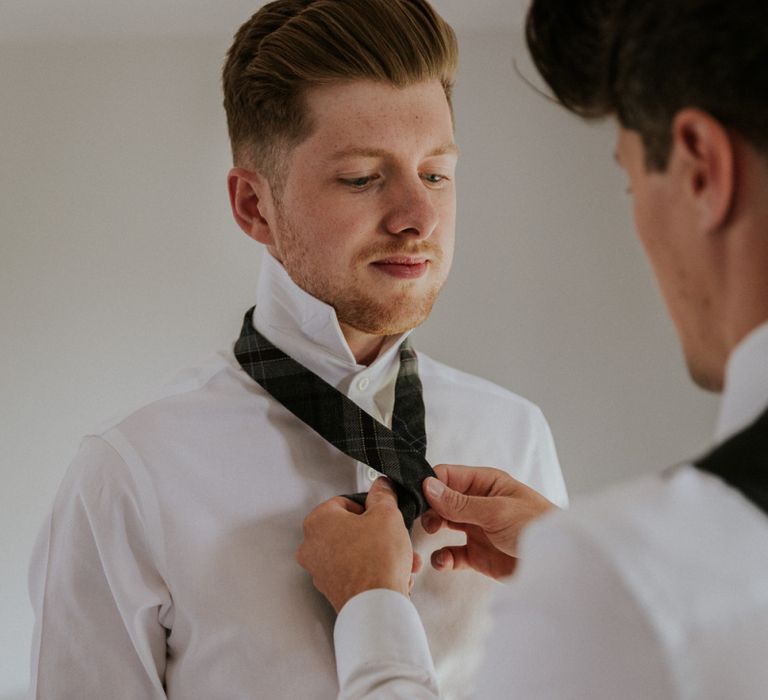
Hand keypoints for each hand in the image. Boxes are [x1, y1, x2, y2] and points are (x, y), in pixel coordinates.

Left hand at [296, 478, 415, 612]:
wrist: (377, 606)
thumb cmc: (376, 562)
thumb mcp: (387, 514)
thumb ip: (383, 495)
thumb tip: (381, 488)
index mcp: (318, 521)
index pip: (344, 502)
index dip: (369, 507)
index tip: (381, 512)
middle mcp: (312, 547)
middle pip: (350, 529)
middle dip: (377, 533)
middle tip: (392, 535)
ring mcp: (320, 571)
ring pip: (355, 552)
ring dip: (380, 553)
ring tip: (401, 558)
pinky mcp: (332, 590)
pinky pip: (355, 573)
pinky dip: (374, 571)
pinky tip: (393, 574)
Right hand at [421, 465, 556, 579]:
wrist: (559, 565)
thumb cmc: (536, 527)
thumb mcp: (496, 511)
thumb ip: (460, 502)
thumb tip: (428, 486)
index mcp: (485, 483)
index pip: (447, 476)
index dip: (429, 484)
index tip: (415, 496)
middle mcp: (477, 503)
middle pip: (440, 500)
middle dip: (427, 508)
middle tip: (423, 519)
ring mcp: (476, 528)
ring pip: (442, 524)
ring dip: (431, 530)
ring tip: (430, 535)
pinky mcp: (476, 554)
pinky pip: (451, 554)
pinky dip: (443, 558)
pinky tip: (443, 561)